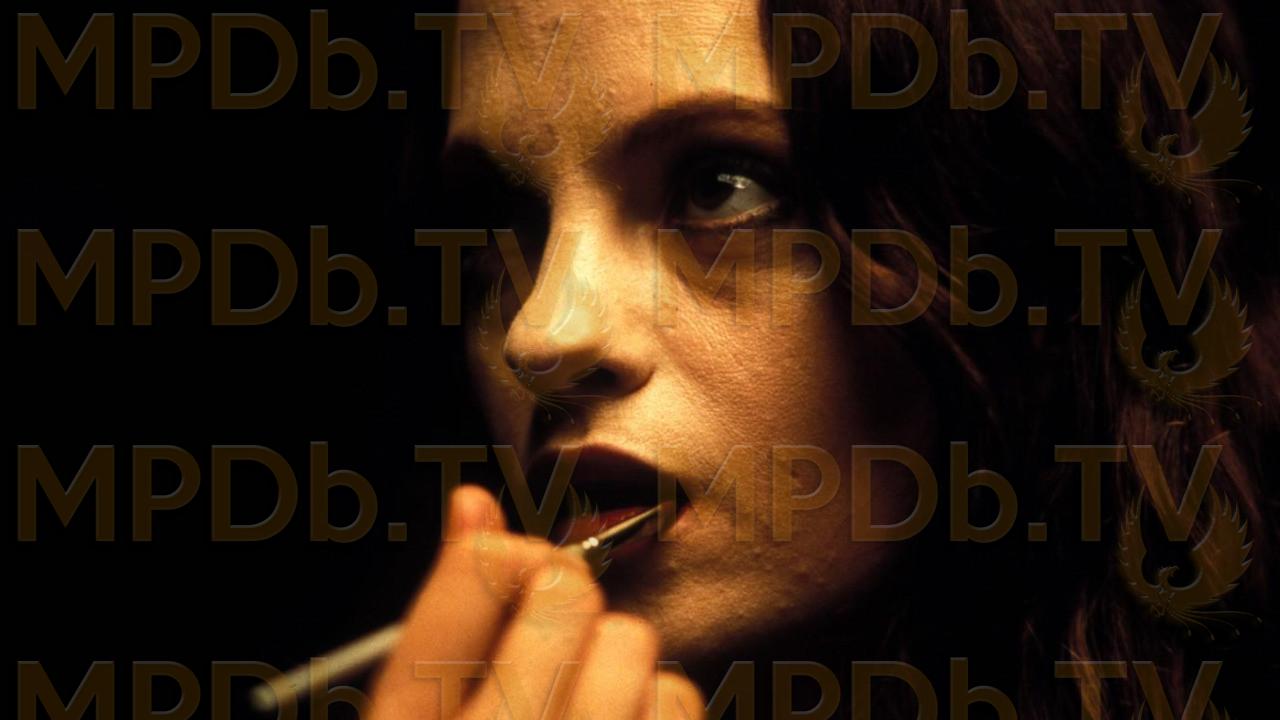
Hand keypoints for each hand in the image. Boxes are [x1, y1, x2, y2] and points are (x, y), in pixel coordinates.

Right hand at [367, 485, 705, 719]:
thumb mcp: (425, 700)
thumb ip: (444, 614)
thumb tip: (473, 502)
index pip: (472, 579)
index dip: (494, 550)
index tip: (506, 558)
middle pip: (564, 593)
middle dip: (560, 595)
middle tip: (549, 627)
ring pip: (631, 640)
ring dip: (612, 656)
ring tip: (583, 695)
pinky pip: (677, 697)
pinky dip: (656, 702)